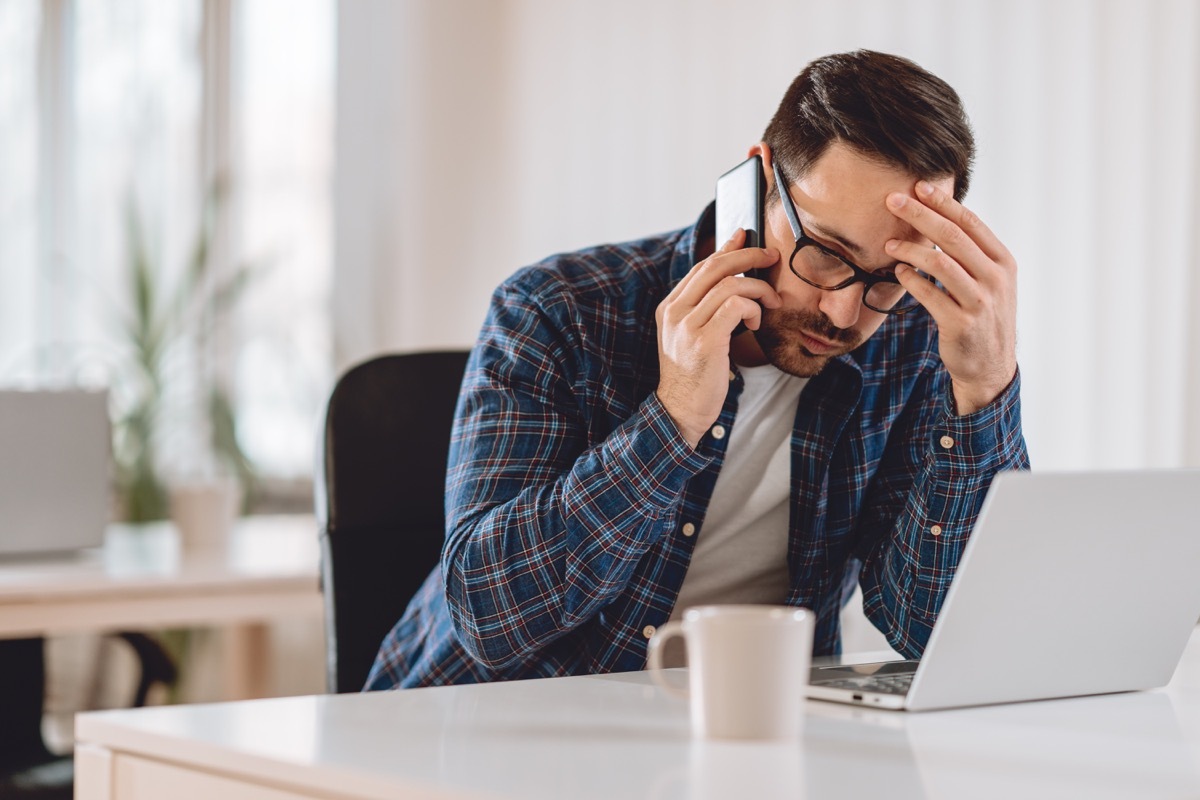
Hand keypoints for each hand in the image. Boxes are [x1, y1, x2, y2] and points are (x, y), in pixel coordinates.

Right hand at [656, 229, 780, 446]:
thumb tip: (733, 277)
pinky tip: (756, 320)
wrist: (681, 410)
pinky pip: (736, 306)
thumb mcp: (694, 335)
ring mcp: (687, 325)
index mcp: (670, 307)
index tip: (746, 238)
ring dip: (758, 289)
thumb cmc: (695, 375)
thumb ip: (706, 308)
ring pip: (730, 284)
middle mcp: (674, 311)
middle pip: (715, 266)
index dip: (727, 249)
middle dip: (749, 256)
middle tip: (772, 257)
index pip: (701, 267)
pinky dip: (753, 308)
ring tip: (769, 304)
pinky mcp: (704, 341)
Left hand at [884, 182, 1017, 414]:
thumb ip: (971, 254)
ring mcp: (980, 301)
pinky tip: (898, 272)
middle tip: (893, 201)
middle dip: (920, 215)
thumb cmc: (983, 316)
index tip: (918, 186)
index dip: (943, 202)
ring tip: (888, 244)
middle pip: (953, 237)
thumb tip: (939, 218)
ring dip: (910, 249)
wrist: (991, 365)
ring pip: (940, 263)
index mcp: (1003, 261)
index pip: (971, 223)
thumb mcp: (989, 281)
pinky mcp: (961, 323)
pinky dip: (910, 280)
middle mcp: (996, 278)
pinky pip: (930, 294)